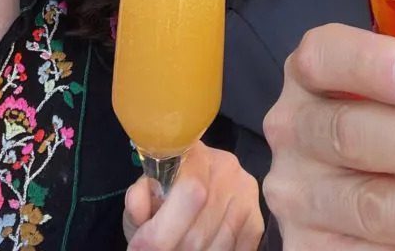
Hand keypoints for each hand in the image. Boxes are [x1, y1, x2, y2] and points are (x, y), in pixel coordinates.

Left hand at [123, 140, 262, 249]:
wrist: (187, 198)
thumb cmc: (161, 195)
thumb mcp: (144, 194)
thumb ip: (138, 198)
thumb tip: (139, 207)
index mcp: (195, 154)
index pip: (189, 193)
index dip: (162, 231)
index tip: (141, 248)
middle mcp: (226, 168)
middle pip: (200, 230)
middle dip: (174, 249)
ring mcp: (245, 193)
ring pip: (217, 246)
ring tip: (179, 249)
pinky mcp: (256, 219)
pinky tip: (203, 248)